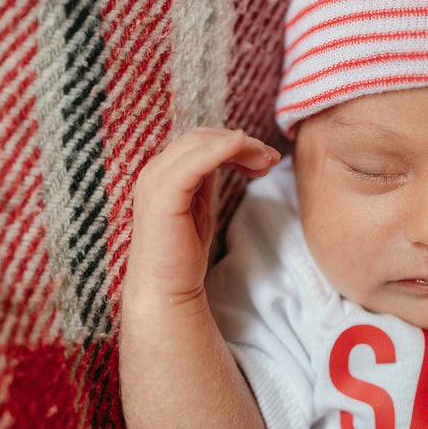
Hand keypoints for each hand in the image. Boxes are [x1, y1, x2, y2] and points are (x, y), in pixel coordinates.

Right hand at [126, 127, 278, 305]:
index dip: (236, 143)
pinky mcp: (162, 198)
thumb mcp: (199, 205)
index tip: (267, 158)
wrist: (165, 290)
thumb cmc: (182, 252)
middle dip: (242, 143)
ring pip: (199, 144)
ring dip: (239, 147)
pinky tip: (242, 147)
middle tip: (272, 158)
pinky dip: (219, 150)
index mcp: (164, 171)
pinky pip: (192, 164)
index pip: (201, 141)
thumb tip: (230, 154)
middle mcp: (155, 171)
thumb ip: (206, 177)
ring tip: (267, 162)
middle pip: (202, 137)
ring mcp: (155, 182)